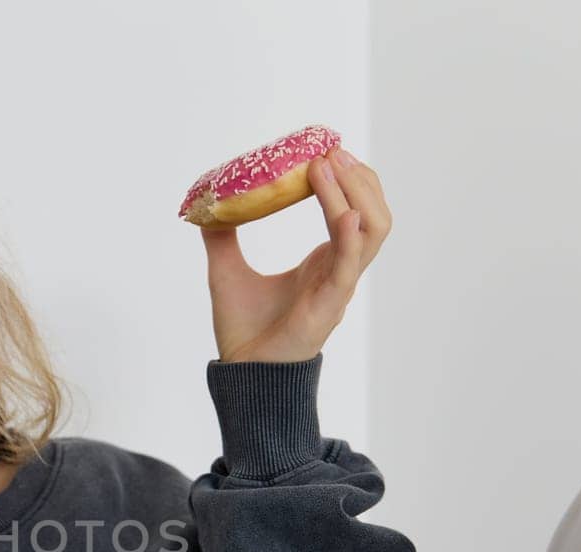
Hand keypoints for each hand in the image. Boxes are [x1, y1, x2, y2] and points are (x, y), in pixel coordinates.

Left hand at [201, 148, 390, 363]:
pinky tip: (343, 213)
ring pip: (372, 231)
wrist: (242, 373)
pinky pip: (350, 265)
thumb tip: (206, 204)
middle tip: (332, 150)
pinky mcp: (330, 304)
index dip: (347, 179)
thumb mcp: (227, 270)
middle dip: (359, 178)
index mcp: (325, 262)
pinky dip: (350, 236)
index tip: (325, 150)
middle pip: (374, 213)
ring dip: (355, 194)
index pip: (354, 210)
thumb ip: (221, 237)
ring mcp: (339, 286)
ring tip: (329, 167)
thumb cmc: (244, 330)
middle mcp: (339, 270)